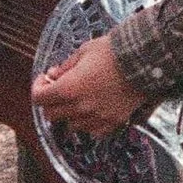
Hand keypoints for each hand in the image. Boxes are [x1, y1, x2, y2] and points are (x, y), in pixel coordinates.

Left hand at [30, 34, 149, 135]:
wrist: (145, 60)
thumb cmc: (113, 51)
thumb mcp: (83, 51)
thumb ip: (65, 67)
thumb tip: (52, 76)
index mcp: (68, 88)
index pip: (38, 98)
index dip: (38, 87)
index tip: (45, 79)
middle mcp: (79, 107)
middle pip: (51, 114)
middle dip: (51, 101)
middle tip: (59, 88)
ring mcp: (96, 118)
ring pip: (71, 125)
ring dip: (70, 113)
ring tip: (79, 98)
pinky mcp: (112, 123)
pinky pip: (92, 131)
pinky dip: (89, 122)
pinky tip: (94, 109)